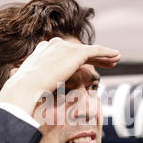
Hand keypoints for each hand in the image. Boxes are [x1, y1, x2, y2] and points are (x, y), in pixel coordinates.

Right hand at [0, 37, 120, 115]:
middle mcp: (54, 45)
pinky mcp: (74, 53)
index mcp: (43, 50)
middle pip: (79, 50)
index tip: (85, 65)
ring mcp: (65, 48)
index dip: (77, 59)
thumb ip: (38, 86)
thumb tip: (36, 97)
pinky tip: (117, 56)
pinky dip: (107, 53)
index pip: (64, 53)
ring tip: (116, 60)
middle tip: (107, 61)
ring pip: (90, 50)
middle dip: (94, 55)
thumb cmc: (25, 92)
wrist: (26, 87)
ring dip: (104, 55)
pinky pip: (96, 51)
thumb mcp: (31, 86)